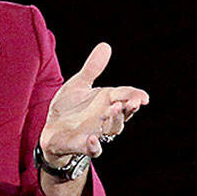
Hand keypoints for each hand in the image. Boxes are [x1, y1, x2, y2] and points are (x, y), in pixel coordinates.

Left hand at [41, 43, 150, 162]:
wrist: (53, 130)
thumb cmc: (69, 107)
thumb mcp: (79, 84)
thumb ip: (92, 68)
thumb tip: (105, 45)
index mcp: (107, 101)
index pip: (125, 97)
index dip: (135, 97)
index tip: (143, 97)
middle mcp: (105, 118)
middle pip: (123, 114)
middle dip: (129, 108)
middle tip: (135, 102)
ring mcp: (95, 132)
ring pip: (112, 129)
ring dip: (115, 120)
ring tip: (114, 108)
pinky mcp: (82, 145)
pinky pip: (93, 150)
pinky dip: (94, 146)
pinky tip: (93, 139)